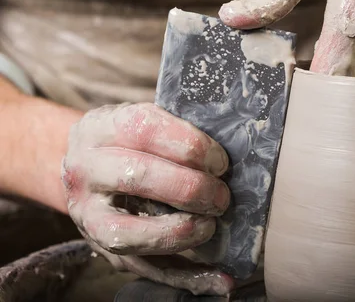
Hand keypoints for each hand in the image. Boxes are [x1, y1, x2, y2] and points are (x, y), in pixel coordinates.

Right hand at [62, 103, 233, 294]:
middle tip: (220, 196)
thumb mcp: (138, 120)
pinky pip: (145, 269)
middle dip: (189, 189)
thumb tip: (228, 150)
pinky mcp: (102, 248)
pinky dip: (186, 278)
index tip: (219, 161)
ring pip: (128, 233)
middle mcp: (86, 171)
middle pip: (137, 177)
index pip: (144, 130)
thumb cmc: (125, 141)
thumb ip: (175, 129)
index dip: (189, 146)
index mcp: (100, 129)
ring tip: (210, 226)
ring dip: (180, 233)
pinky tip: (219, 279)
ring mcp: (88, 215)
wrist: (80, 167)